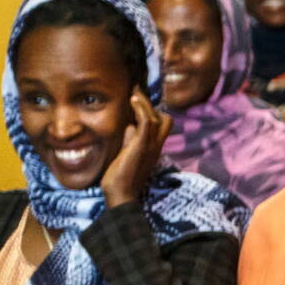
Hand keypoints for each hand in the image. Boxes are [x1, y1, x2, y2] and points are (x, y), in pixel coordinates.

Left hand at [100, 88, 170, 207]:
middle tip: (136, 91)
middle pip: (164, 118)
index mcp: (153, 148)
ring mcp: (151, 145)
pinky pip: (148, 121)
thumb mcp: (127, 154)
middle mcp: (157, 145)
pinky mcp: (143, 145)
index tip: (137, 99)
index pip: (161, 125)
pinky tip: (133, 100)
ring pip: (157, 117)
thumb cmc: (121, 177)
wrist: (121, 193)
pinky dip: (141, 108)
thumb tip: (130, 126)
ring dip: (145, 103)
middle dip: (149, 104)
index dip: (151, 111)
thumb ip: (130, 140)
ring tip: (134, 92)